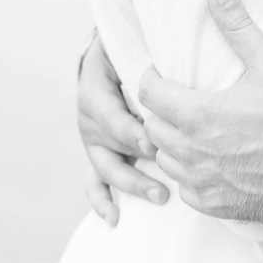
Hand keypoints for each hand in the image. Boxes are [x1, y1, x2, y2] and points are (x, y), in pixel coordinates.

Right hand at [76, 32, 165, 225]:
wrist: (112, 50)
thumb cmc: (131, 46)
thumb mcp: (131, 44)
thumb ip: (146, 58)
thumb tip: (172, 65)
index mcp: (94, 89)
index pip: (111, 117)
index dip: (131, 132)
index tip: (154, 144)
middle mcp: (90, 117)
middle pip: (111, 146)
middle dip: (137, 163)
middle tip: (165, 178)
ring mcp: (94, 139)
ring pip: (107, 167)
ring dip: (131, 184)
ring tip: (160, 195)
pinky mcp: (100, 152)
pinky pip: (95, 180)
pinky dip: (102, 200)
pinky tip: (115, 218)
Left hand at [140, 0, 262, 223]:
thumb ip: (238, 28)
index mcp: (197, 113)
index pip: (148, 93)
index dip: (152, 80)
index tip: (164, 75)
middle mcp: (190, 150)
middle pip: (152, 128)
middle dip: (163, 113)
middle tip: (183, 103)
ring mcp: (200, 180)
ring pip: (165, 160)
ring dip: (174, 146)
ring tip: (197, 134)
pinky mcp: (213, 203)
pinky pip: (186, 189)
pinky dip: (192, 177)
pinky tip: (214, 165)